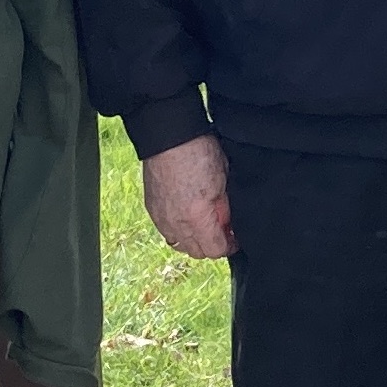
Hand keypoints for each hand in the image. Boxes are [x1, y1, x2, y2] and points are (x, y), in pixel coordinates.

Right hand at [141, 135, 233, 258]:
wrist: (169, 135)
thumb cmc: (200, 151)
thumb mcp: (224, 179)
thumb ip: (225, 207)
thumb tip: (228, 224)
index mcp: (196, 217)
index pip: (214, 250)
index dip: (228, 246)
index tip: (235, 237)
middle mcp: (175, 222)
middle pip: (196, 252)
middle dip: (212, 244)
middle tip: (222, 229)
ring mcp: (160, 217)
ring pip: (180, 244)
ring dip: (194, 239)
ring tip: (204, 224)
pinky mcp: (152, 209)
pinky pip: (167, 231)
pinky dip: (179, 229)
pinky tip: (187, 215)